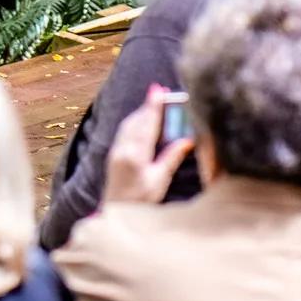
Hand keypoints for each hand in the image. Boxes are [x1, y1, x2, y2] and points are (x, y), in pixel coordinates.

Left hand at [101, 84, 194, 208]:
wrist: (115, 211)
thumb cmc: (141, 200)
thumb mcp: (160, 180)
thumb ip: (172, 157)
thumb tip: (187, 139)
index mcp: (136, 155)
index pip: (147, 124)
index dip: (153, 106)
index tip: (158, 89)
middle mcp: (123, 148)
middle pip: (137, 120)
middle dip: (148, 105)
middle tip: (161, 91)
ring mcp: (116, 150)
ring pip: (129, 124)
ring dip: (141, 111)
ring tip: (154, 101)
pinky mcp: (113, 153)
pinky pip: (124, 130)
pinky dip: (134, 120)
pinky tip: (141, 119)